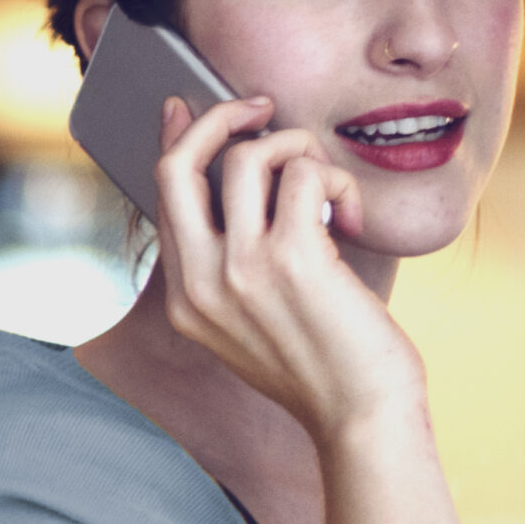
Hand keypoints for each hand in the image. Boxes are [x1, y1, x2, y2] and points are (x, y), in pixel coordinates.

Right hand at [150, 95, 427, 445]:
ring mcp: (242, 269)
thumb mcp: (255, 323)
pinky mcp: (294, 259)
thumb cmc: (325, 368)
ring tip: (328, 188)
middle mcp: (201, 282)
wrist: (363, 418)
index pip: (162, 195)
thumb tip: (248, 182)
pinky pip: (306, 175)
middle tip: (262, 108)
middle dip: (220, 117)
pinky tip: (353, 216)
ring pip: (250, 156)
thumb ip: (236, 266)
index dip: (175, 139)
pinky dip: (336, 181)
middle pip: (180, 164)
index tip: (185, 105)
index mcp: (186, 298)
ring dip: (299, 150)